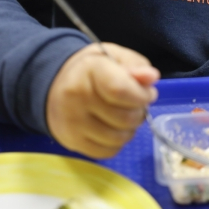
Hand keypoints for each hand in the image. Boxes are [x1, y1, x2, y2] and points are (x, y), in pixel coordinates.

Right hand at [46, 43, 158, 158]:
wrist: (56, 84)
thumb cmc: (93, 69)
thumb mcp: (115, 56)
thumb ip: (136, 65)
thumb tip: (152, 77)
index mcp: (90, 71)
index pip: (121, 90)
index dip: (142, 95)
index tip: (148, 93)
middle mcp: (77, 98)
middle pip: (125, 118)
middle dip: (139, 112)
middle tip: (136, 104)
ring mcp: (72, 123)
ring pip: (119, 138)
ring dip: (130, 129)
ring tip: (126, 116)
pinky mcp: (72, 142)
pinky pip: (108, 152)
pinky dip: (118, 143)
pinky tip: (113, 128)